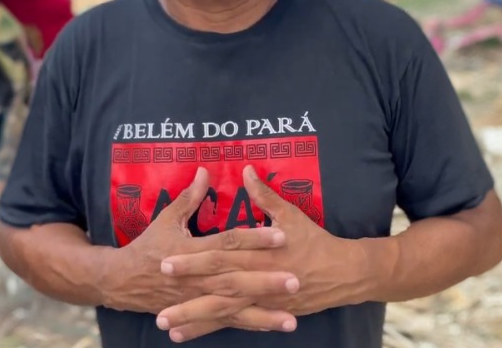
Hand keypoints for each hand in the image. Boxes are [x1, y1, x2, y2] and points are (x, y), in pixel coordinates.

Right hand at [100, 168, 298, 324]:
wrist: (123, 282)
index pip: (228, 243)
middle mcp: (198, 277)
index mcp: (193, 250)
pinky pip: (227, 321)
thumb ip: (189, 197)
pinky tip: (272, 327)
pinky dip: (249, 325)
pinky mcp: (200, 313)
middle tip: (295, 281)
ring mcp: (199, 299)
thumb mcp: (166, 219)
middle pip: (236, 279)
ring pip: (235, 307)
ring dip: (263, 315)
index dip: (255, 238)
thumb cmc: (148, 247)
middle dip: (266, 282)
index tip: (281, 235)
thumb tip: (205, 171)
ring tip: (291, 320)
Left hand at [159, 166, 383, 332]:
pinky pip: (236, 323)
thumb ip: (265, 196)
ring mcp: (262, 301)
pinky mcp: (266, 313)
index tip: (166, 263)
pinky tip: (189, 335)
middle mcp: (257, 280)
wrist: (344, 273)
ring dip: (195, 321)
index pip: (220, 257)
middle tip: (158, 308)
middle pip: (217, 290)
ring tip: (167, 327)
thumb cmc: (315, 242)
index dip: (193, 260)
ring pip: (224, 312)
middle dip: (187, 299)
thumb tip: (246, 171)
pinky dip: (213, 329)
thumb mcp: (291, 215)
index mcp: (259, 254)